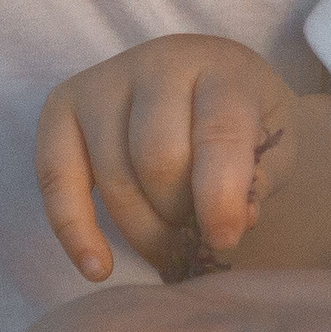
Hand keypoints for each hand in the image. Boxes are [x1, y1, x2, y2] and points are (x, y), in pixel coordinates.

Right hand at [36, 38, 299, 280]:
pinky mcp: (64, 105)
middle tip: (197, 240)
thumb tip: (225, 228)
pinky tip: (97, 268)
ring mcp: (105, 80)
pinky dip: (74, 231)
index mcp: (222, 67)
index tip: (224, 240)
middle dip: (179, 217)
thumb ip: (256, 184)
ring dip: (143, 231)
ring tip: (171, 246)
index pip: (218, 131)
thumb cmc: (247, 125)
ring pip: (114, 176)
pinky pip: (56, 176)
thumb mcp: (274, 147)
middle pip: (158, 159)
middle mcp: (159, 62)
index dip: (220, 195)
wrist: (207, 88)